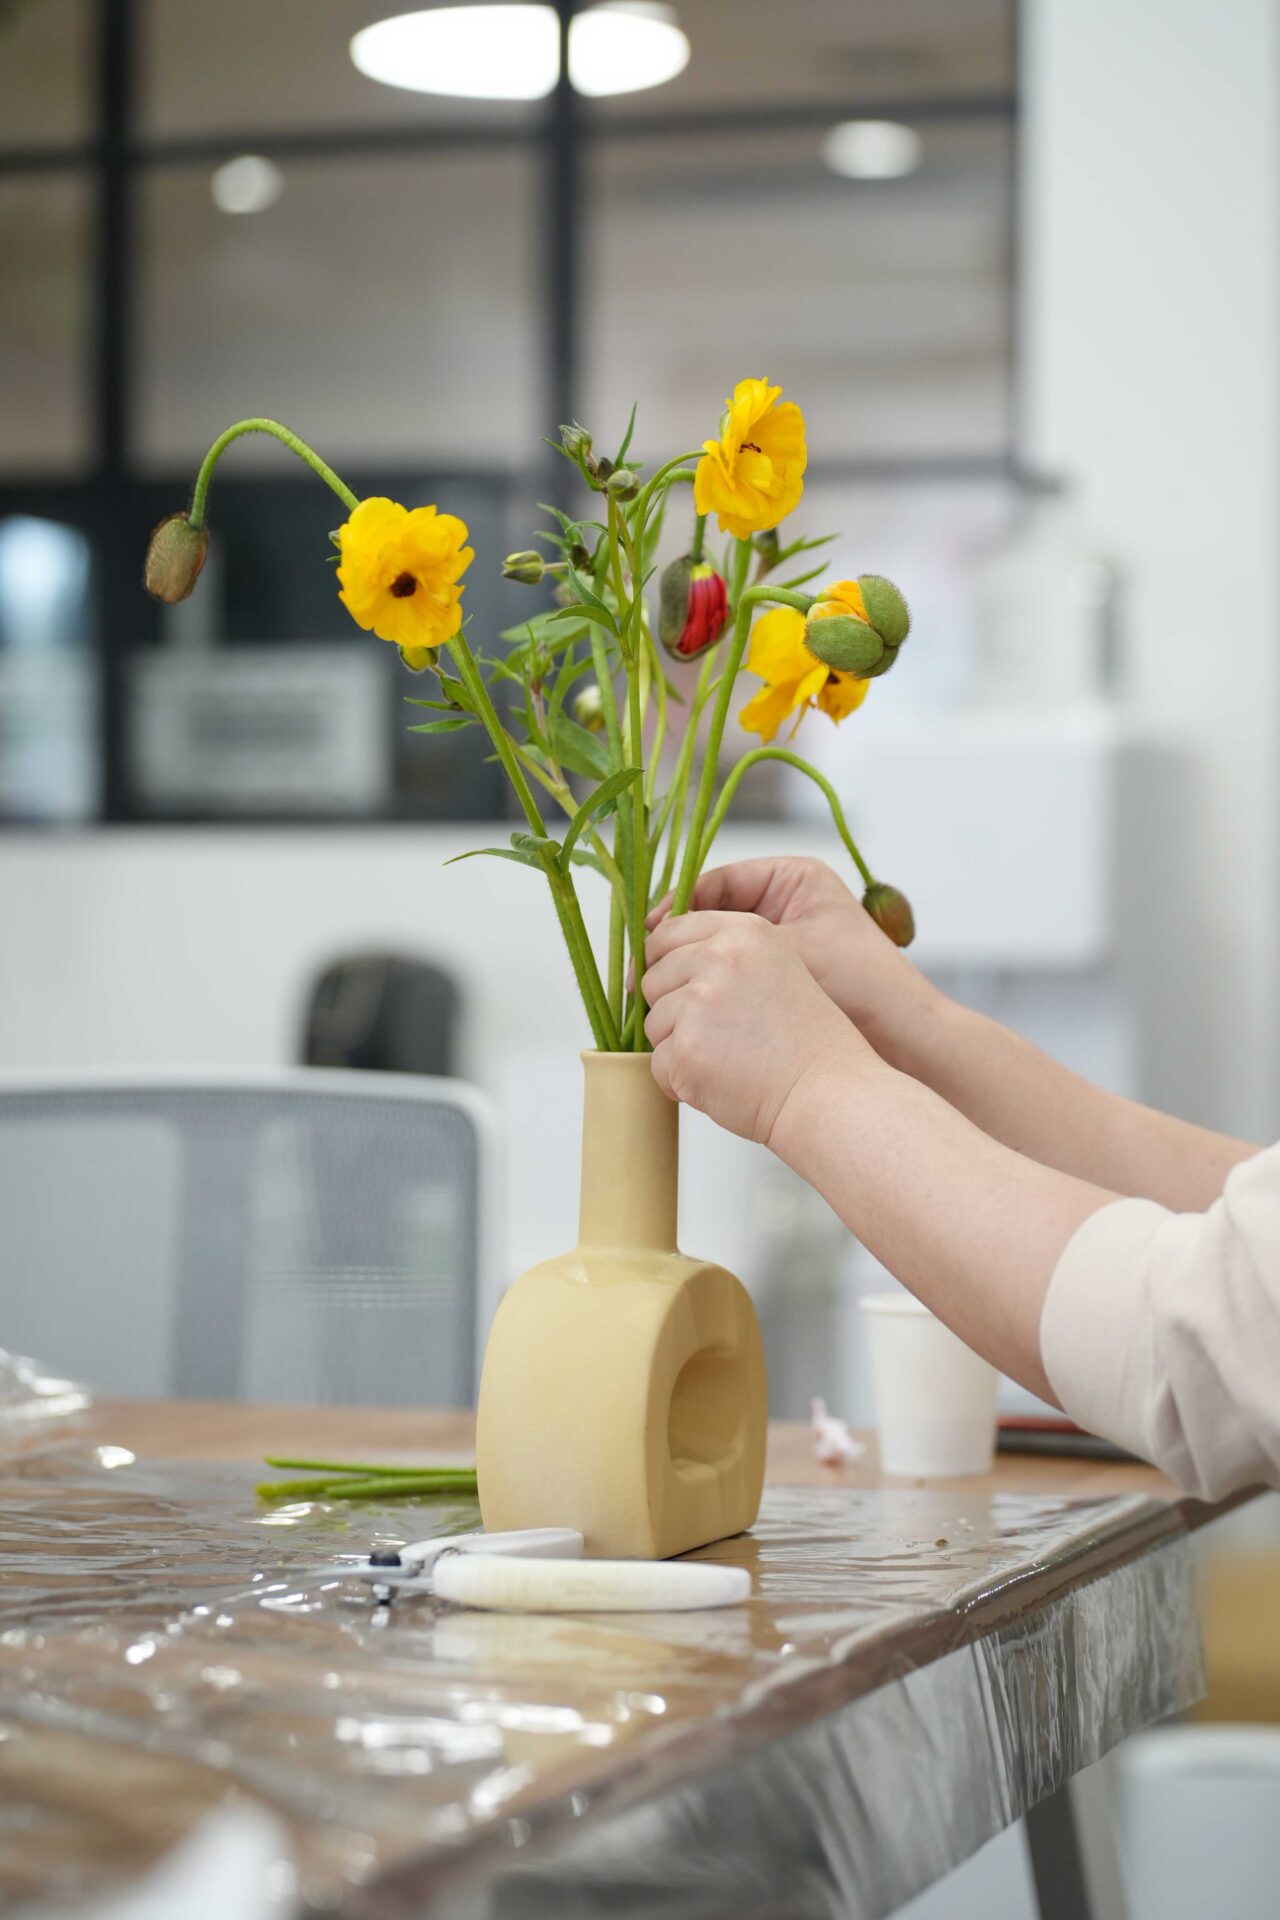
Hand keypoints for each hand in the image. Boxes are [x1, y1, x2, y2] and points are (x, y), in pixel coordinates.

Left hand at [641, 910, 866, 1144]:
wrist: (826, 1091)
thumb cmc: (804, 1041)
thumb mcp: (774, 967)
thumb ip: (723, 952)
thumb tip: (656, 959)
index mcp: (743, 932)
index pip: (667, 932)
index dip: (663, 962)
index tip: (676, 985)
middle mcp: (719, 958)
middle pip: (653, 979)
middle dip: (673, 1009)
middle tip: (720, 1032)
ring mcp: (699, 1002)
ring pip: (654, 1023)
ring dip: (679, 1046)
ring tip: (728, 1057)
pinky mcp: (686, 1047)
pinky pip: (657, 1064)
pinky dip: (681, 1079)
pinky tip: (721, 1078)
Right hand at [649, 857, 933, 1063]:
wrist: (901, 1038)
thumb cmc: (858, 980)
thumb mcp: (788, 947)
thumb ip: (727, 936)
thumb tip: (660, 931)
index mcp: (791, 879)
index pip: (715, 884)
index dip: (676, 907)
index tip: (646, 933)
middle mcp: (783, 906)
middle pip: (709, 918)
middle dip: (674, 945)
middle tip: (642, 969)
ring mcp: (780, 944)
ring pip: (714, 953)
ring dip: (687, 973)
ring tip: (656, 993)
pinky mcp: (778, 982)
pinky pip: (728, 981)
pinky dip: (706, 995)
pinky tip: (685, 1012)